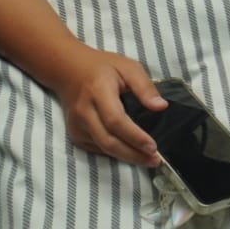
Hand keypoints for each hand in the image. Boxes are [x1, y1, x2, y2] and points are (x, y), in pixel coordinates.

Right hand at [43, 46, 166, 166]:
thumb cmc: (103, 67)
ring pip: (103, 148)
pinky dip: (115, 152)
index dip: (135, 136)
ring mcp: (76, 125)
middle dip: (133, 154)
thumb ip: (144, 87)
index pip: (116, 120)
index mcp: (98, 91)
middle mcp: (84, 111)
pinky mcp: (75, 134)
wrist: (69, 70)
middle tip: (154, 160)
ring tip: (147, 160)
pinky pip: (97, 148)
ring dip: (126, 157)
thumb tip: (161, 107)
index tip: (153, 146)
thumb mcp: (128, 67)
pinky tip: (131, 152)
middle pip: (108, 141)